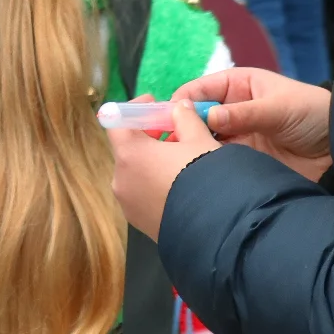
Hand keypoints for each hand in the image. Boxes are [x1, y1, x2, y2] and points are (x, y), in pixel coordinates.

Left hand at [107, 96, 218, 242]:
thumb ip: (185, 118)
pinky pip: (142, 193)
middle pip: (128, 148)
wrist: (215, 228)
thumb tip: (179, 107)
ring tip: (182, 159)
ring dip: (153, 161)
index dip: (135, 109)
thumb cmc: (204, 176)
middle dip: (149, 136)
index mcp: (129, 155)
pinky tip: (179, 183)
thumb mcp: (199, 139)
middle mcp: (120, 180)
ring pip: (135, 172)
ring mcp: (128, 204)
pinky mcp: (139, 222)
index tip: (154, 104)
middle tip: (175, 130)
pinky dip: (154, 182)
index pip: (117, 122)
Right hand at [179, 65, 332, 181]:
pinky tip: (198, 177)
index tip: (165, 121)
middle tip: (166, 147)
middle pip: (193, 120)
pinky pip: (216, 164)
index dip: (179, 104)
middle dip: (179, 131)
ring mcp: (234, 137)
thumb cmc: (312, 114)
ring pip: (201, 143)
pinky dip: (206, 169)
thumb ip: (244, 113)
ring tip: (179, 165)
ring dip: (192, 152)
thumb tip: (208, 118)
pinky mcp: (241, 161)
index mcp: (237, 86)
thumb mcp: (279, 108)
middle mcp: (230, 110)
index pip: (197, 91)